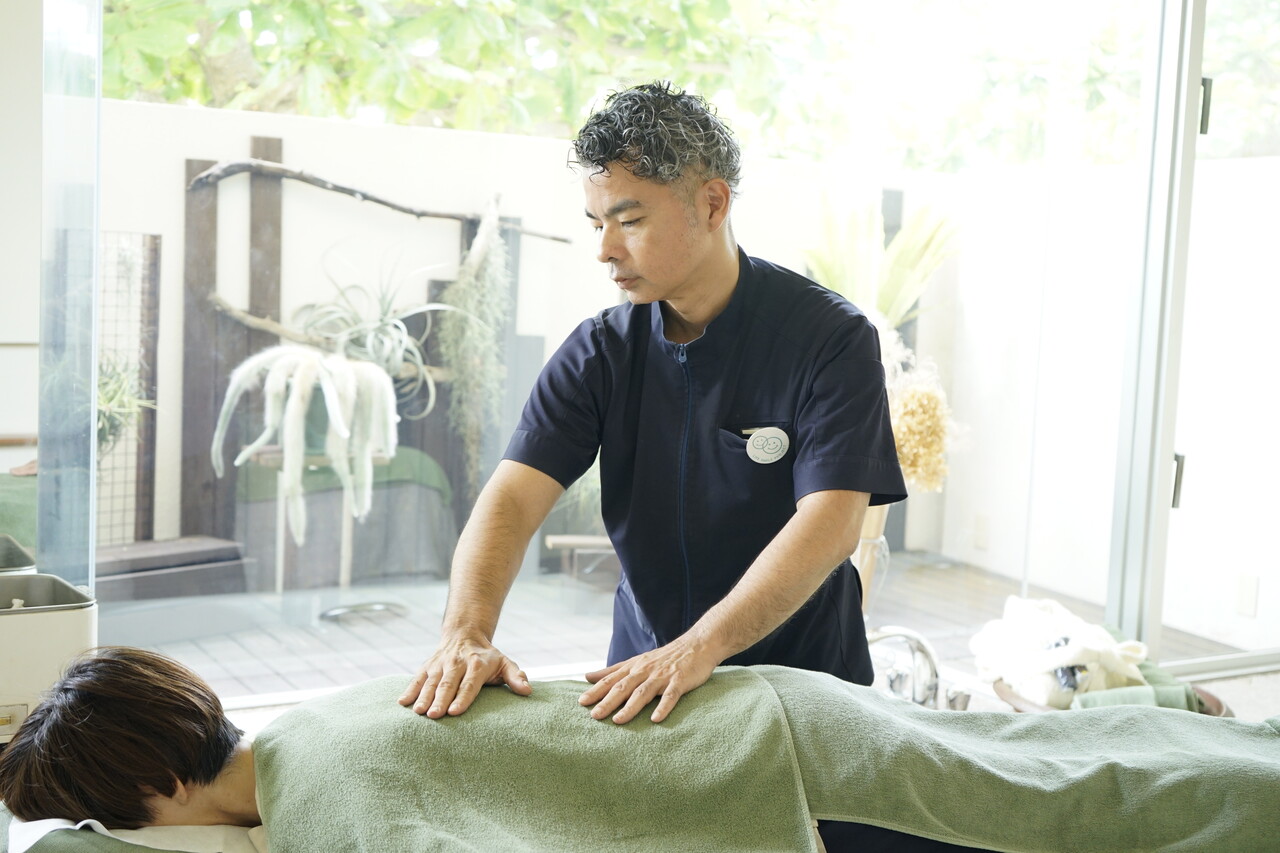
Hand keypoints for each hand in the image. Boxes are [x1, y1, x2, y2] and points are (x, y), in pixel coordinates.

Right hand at [399, 634, 531, 717]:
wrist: (465, 633)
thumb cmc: (487, 657)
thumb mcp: (504, 663)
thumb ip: (515, 676)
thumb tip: (528, 691)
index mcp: (476, 665)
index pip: (469, 684)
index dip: (462, 698)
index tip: (455, 712)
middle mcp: (456, 663)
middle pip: (447, 684)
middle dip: (440, 700)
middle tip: (434, 716)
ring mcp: (440, 664)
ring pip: (430, 682)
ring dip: (423, 697)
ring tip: (418, 712)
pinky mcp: (427, 666)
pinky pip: (417, 678)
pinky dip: (409, 690)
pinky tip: (402, 703)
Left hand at [579, 639, 718, 723]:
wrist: (697, 645)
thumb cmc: (665, 657)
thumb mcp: (636, 661)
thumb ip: (612, 671)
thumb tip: (587, 676)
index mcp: (634, 667)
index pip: (611, 680)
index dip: (596, 691)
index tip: (581, 702)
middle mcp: (645, 671)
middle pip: (623, 687)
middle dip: (608, 701)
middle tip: (594, 716)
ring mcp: (662, 676)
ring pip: (643, 692)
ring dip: (630, 707)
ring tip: (618, 720)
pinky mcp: (679, 681)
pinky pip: (670, 696)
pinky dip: (663, 707)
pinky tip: (656, 719)